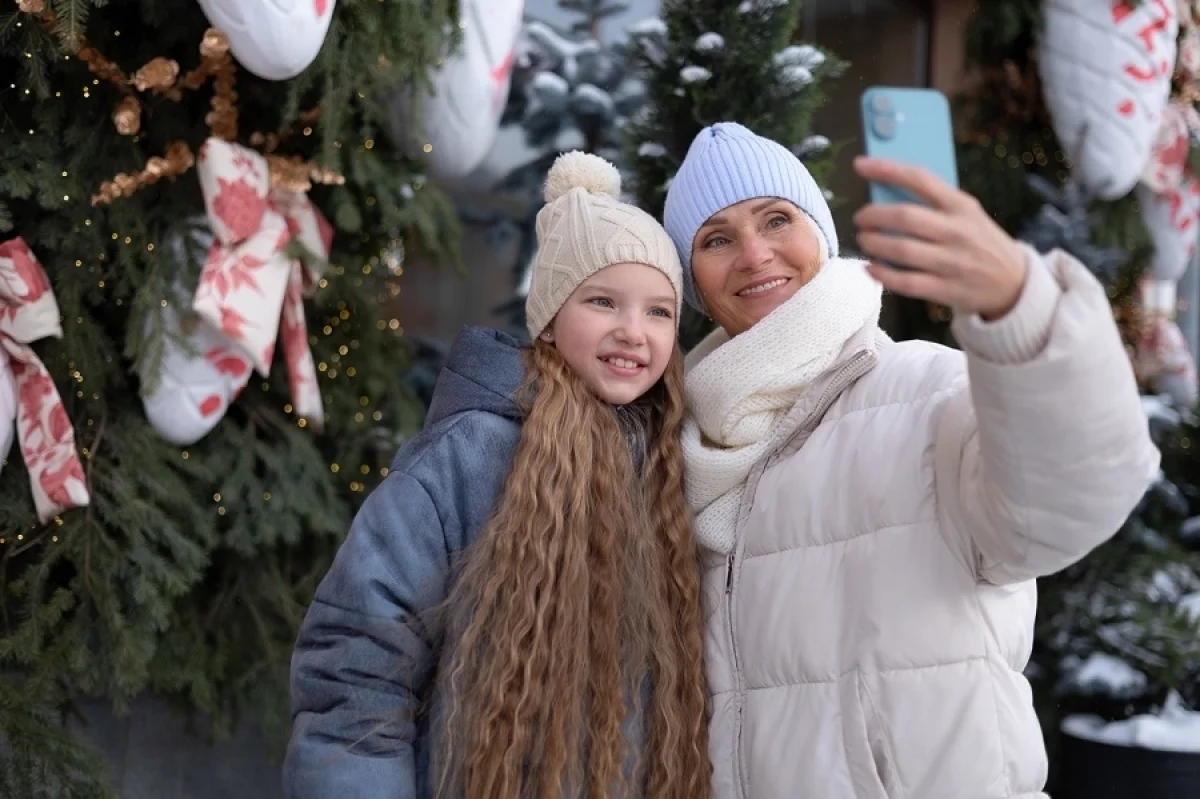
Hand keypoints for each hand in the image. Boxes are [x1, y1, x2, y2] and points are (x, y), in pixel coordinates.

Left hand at [852, 156, 1027, 320]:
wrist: (1014, 283)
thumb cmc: (981, 242)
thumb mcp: (968, 215)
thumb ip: (935, 204)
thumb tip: (887, 192)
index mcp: (961, 206)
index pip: (920, 179)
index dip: (887, 169)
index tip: (861, 164)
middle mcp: (956, 231)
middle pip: (905, 217)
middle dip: (873, 216)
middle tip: (860, 219)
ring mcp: (951, 262)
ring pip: (901, 250)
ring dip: (873, 244)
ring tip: (864, 241)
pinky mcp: (946, 288)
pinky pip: (906, 282)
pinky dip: (883, 274)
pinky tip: (871, 268)